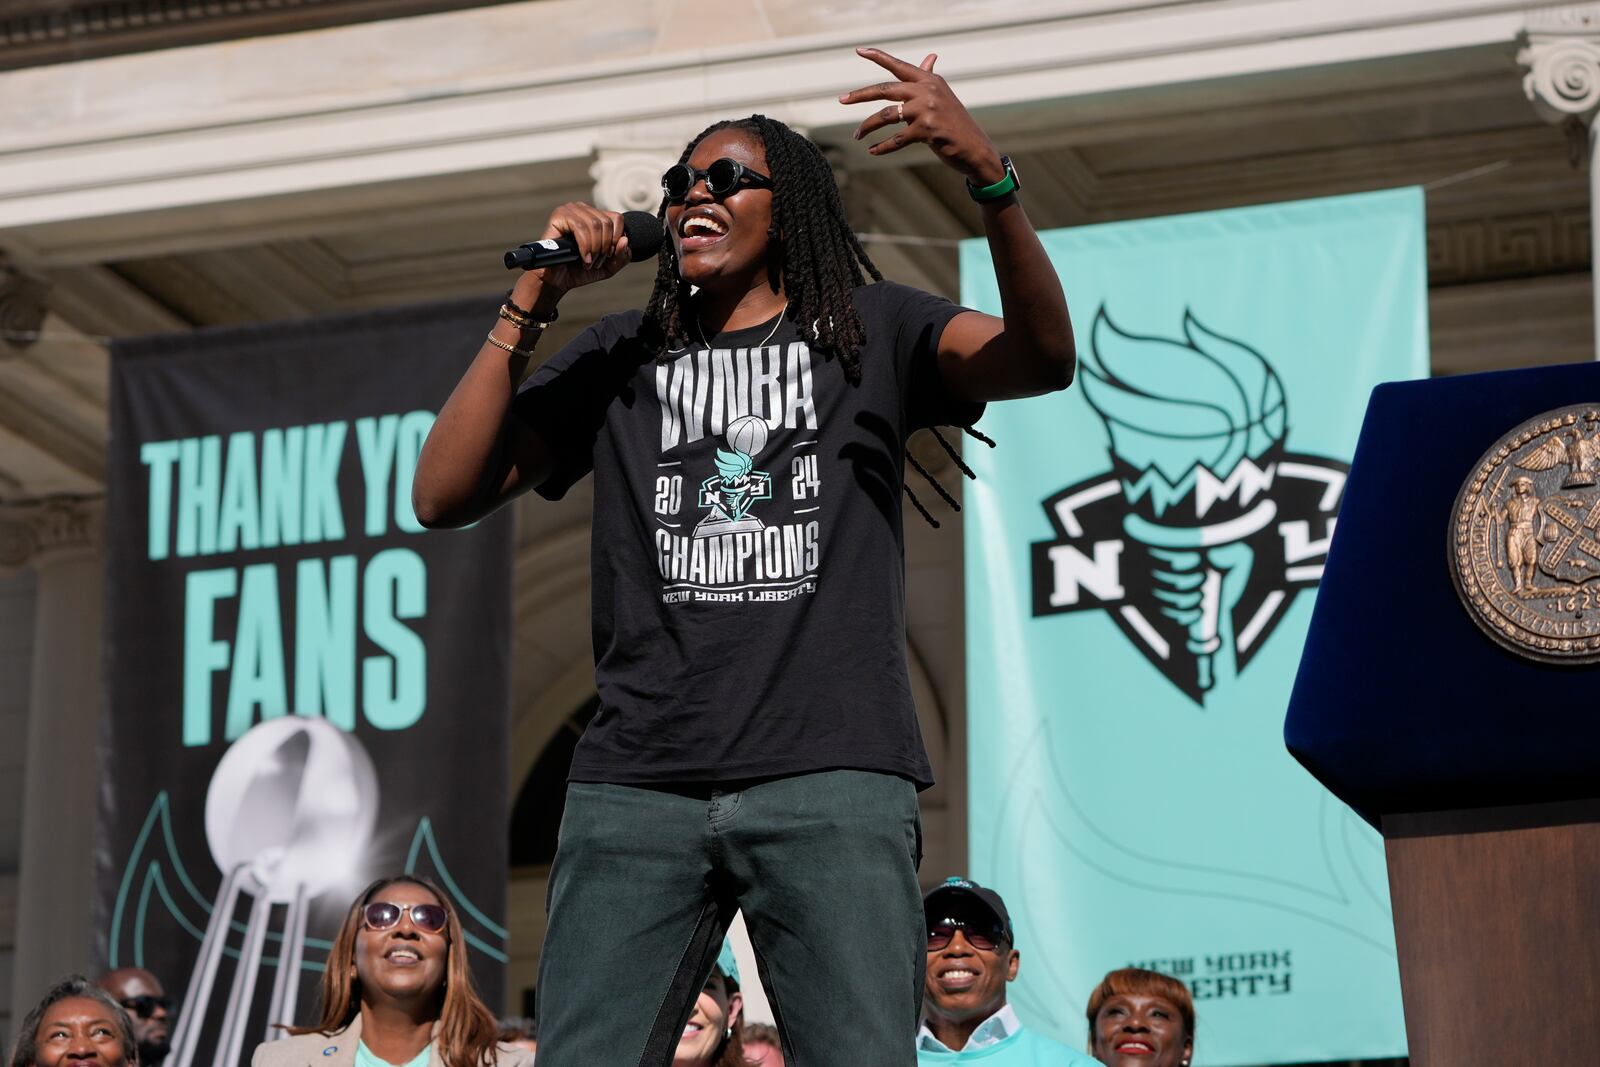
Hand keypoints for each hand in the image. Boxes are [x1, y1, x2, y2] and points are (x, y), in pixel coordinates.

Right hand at [525, 201, 632, 298]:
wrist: (557, 280)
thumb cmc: (580, 270)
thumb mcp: (609, 266)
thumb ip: (622, 256)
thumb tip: (625, 240)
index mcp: (595, 216)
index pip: (617, 218)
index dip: (616, 239)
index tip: (608, 256)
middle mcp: (583, 209)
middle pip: (607, 222)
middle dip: (605, 247)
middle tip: (596, 262)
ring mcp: (570, 210)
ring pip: (595, 224)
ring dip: (595, 248)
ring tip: (589, 263)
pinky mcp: (558, 215)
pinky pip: (580, 226)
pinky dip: (585, 246)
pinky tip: (584, 259)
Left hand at [839, 46, 1003, 185]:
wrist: (975, 148)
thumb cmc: (955, 123)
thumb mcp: (943, 97)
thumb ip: (930, 78)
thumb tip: (929, 57)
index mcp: (929, 80)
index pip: (899, 65)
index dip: (878, 57)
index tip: (859, 50)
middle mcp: (927, 91)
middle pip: (885, 89)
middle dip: (860, 95)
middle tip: (841, 99)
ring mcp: (927, 111)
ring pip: (886, 115)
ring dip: (868, 127)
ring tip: (857, 136)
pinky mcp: (926, 131)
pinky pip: (896, 139)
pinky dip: (882, 147)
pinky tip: (872, 151)